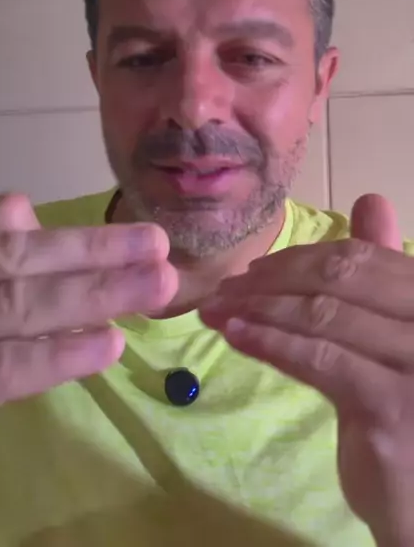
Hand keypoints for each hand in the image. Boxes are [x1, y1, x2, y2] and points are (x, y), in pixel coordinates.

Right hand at [0, 193, 176, 505]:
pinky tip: (108, 345)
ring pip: (15, 305)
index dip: (70, 229)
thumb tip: (76, 253)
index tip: (136, 237)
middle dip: (94, 251)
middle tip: (159, 247)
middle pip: (15, 258)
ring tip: (155, 286)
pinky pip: (1, 367)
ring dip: (92, 292)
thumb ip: (7, 275)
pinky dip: (58, 354)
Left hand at [200, 194, 413, 546]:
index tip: (253, 270)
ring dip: (260, 307)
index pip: (360, 259)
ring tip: (217, 310)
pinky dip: (272, 341)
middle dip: (272, 280)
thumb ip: (380, 273)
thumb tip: (371, 202)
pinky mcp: (392, 405)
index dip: (300, 259)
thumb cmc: (404, 410)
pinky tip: (236, 335)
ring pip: (323, 316)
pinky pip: (320, 359)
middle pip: (339, 280)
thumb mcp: (391, 335)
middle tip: (224, 289)